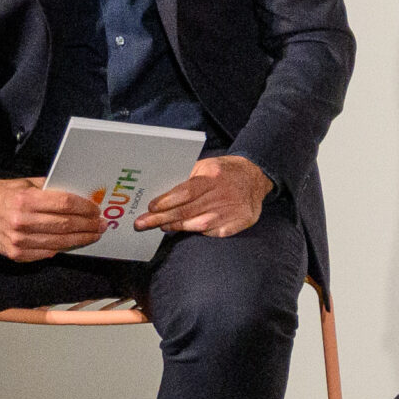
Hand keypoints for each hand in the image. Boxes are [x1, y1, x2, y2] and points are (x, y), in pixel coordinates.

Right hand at [0, 176, 103, 261]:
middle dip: (88, 225)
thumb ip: (53, 190)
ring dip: (80, 239)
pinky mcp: (15, 254)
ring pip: (58, 242)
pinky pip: (46, 253)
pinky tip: (72, 243)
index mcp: (25, 200)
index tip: (96, 210)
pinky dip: (62, 248)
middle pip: (64, 224)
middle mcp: (20, 221)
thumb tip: (83, 197)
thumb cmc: (9, 194)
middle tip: (101, 225)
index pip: (64, 204)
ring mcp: (17, 240)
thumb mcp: (29, 184)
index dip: (84, 208)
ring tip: (93, 235)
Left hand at [136, 154, 271, 236]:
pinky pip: (214, 232)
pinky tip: (186, 230)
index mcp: (213, 176)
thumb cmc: (224, 171)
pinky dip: (199, 232)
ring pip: (199, 224)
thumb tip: (160, 191)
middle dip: (162, 218)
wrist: (256, 176)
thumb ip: (187, 177)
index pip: (186, 191)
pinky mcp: (241, 221)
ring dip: (177, 227)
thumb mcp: (206, 165)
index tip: (150, 208)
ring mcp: (233, 210)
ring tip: (161, 227)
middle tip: (142, 224)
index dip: (167, 201)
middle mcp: (224, 193)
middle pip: (187, 210)